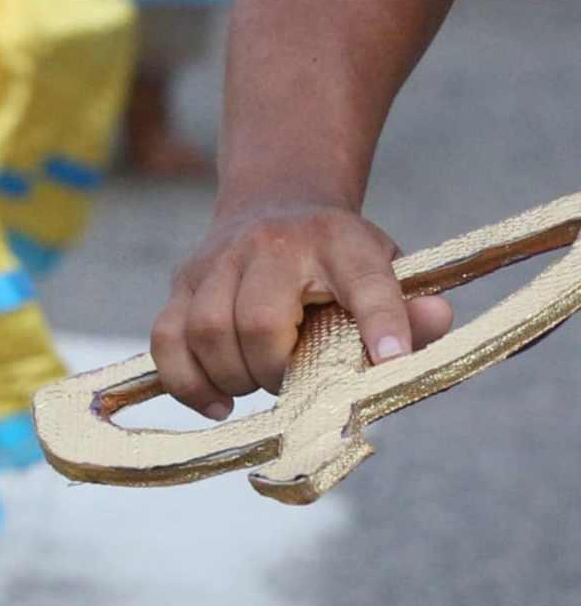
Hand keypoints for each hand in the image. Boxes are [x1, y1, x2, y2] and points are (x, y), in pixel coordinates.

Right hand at [150, 198, 457, 418]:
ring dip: (234, 378)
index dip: (381, 321)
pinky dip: (188, 381)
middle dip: (277, 372)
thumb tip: (439, 318)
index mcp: (339, 241)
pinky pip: (166, 338)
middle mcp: (271, 243)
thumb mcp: (388, 272)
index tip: (391, 360)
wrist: (276, 202)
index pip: (365, 282)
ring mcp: (217, 260)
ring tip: (260, 387)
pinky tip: (219, 402)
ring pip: (205, 331)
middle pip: (259, 321)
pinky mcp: (182, 280)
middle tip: (294, 384)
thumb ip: (412, 309)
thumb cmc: (341, 261)